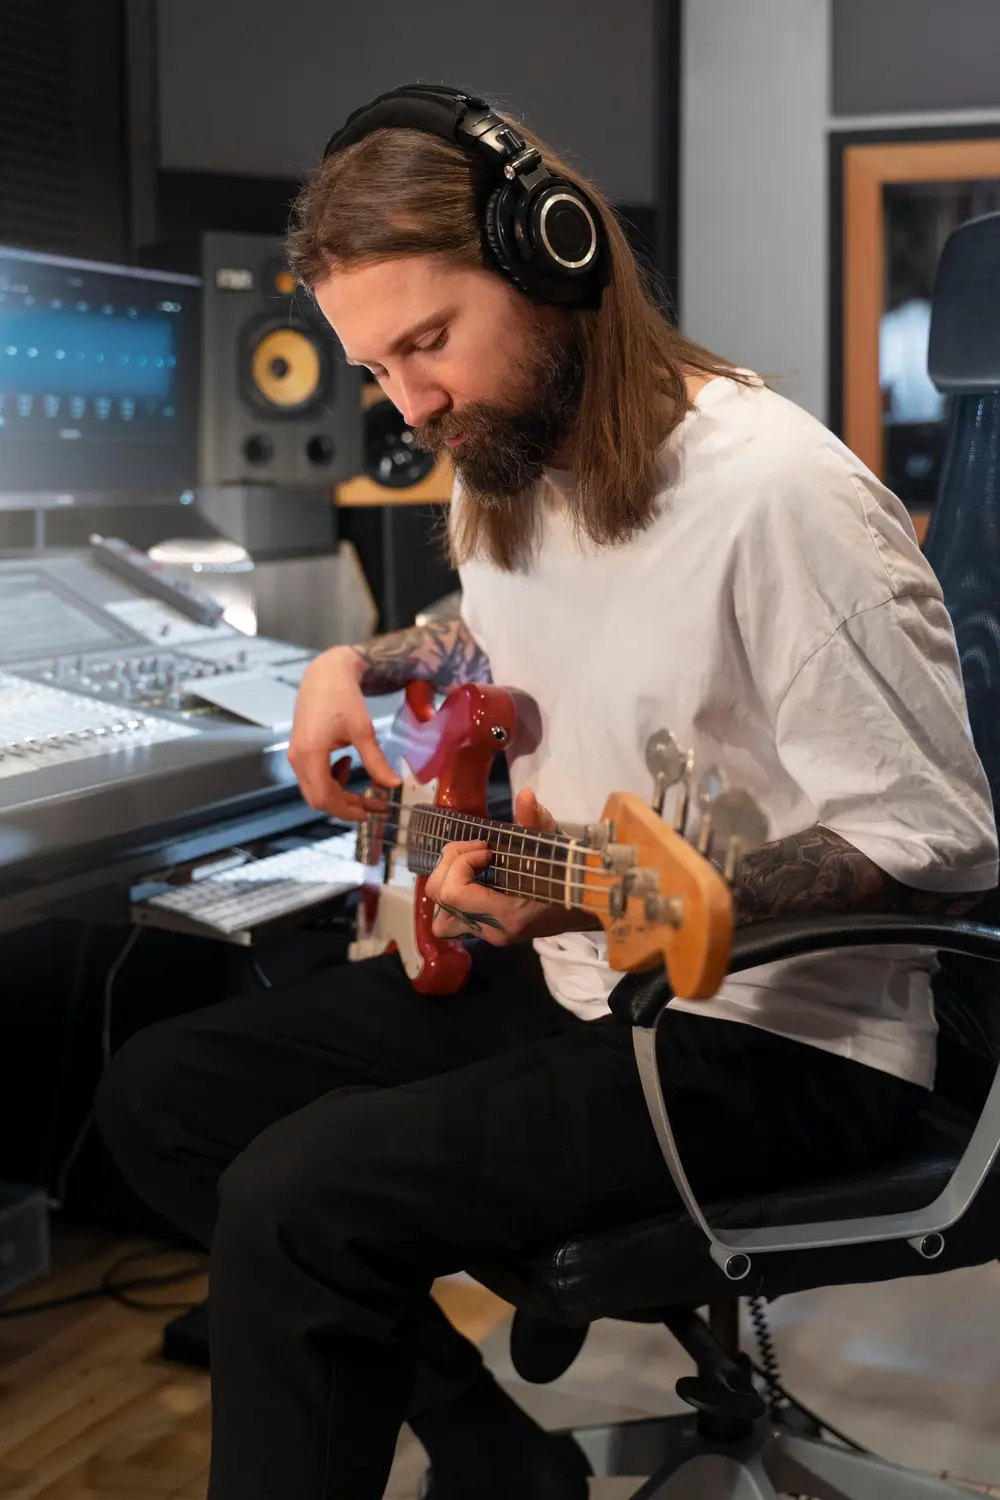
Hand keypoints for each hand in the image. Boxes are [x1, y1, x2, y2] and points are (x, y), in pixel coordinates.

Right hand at [288, 646, 400, 820]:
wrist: (325, 673)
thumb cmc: (343, 696)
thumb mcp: (362, 730)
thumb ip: (375, 760)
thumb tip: (392, 785)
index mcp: (310, 754)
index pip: (325, 798)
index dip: (348, 810)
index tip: (372, 811)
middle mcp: (298, 758)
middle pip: (318, 798)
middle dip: (346, 806)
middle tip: (373, 805)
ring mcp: (296, 754)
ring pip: (315, 789)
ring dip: (340, 793)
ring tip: (364, 787)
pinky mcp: (300, 749)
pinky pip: (313, 776)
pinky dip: (331, 779)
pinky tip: (346, 764)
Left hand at [426, 789, 597, 945]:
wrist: (587, 908)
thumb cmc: (569, 876)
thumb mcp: (554, 845)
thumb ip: (536, 821)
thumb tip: (526, 795)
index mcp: (505, 914)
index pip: (453, 893)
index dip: (461, 863)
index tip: (486, 849)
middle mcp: (491, 929)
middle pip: (440, 900)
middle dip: (451, 867)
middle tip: (477, 852)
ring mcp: (488, 934)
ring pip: (441, 919)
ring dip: (448, 887)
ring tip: (469, 868)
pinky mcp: (487, 931)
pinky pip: (454, 918)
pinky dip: (455, 898)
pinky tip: (474, 878)